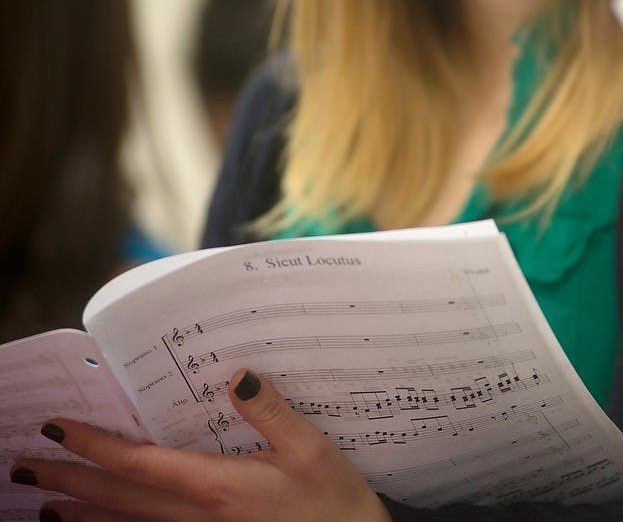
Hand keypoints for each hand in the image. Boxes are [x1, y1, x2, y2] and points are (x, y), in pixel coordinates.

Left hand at [10, 369, 391, 521]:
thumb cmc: (332, 502)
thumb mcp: (310, 449)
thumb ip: (269, 412)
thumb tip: (236, 375)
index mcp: (214, 486)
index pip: (136, 463)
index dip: (93, 446)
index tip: (58, 427)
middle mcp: (195, 516)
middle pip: (116, 499)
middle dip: (67, 482)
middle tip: (26, 466)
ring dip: (79, 516)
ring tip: (45, 508)